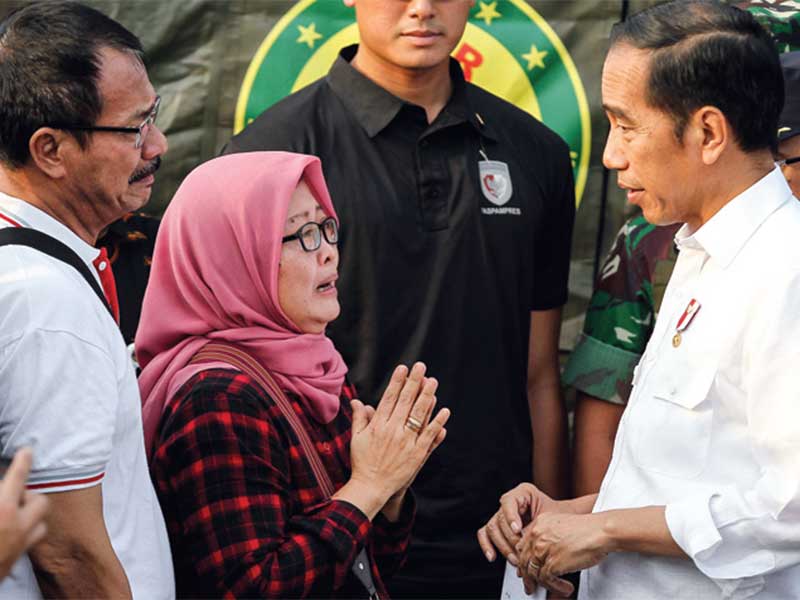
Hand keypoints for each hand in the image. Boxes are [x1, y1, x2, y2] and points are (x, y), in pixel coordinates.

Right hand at [0, 448, 48, 580]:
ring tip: (13, 512)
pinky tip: (13, 531)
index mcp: (3, 511)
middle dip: (26, 494)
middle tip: (9, 495)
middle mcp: (17, 526)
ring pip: (40, 522)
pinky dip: (28, 531)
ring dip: (30, 513)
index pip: (17, 478)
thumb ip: (0, 494)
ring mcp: (20, 544)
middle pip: (38, 500)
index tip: (28, 450)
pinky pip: (33, 539)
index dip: (23, 462)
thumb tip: (2, 485)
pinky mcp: (17, 558)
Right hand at [339, 363, 449, 518]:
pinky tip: (444, 410)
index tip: (403, 368)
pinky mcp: (417, 454)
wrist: (371, 487)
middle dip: (413, 382)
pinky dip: (437, 422)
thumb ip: (359, 418)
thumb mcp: (356, 438)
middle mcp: (392, 430)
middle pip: (405, 402)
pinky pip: (429, 435)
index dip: (397, 382)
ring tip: (432, 382)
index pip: (389, 398)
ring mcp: (406, 442)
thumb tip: (357, 401)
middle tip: (421, 366)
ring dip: (427, 396)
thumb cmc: (362, 462)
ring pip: (419, 415)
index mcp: (378, 425)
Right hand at [476, 482, 559, 565]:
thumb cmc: (560, 516)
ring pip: (492, 529)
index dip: (510, 516)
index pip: (508, 501)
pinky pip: (485, 534)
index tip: (518, 530)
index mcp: (523, 492)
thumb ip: (535, 528)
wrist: (564, 522)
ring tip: (515, 560)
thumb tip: (524, 544)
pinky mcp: (498, 527)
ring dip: (503, 547)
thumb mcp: (551, 518)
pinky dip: (487, 545)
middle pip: (500, 519)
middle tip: (521, 553)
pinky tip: (492, 556)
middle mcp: (510, 502)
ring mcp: (502, 514)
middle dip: (510, 539)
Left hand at [516, 512, 610, 596]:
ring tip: (552, 589)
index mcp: (538, 524)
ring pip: (534, 572)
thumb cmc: (587, 528)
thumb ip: (548, 535)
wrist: (601, 530)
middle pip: (524, 560)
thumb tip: (543, 552)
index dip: (524, 559)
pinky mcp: (553, 563)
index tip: (526, 568)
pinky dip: (555, 588)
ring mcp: (544, 549)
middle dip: (527, 576)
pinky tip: (565, 588)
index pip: (523, 545)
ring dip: (542, 584)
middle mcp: (537, 535)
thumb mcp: (560, 524)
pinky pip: (546, 580)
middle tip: (531, 585)